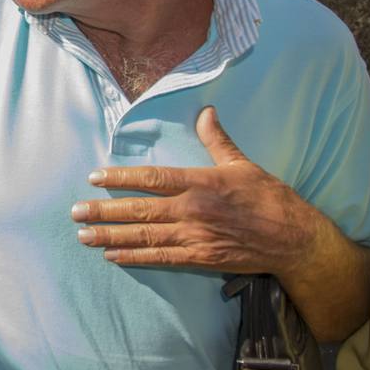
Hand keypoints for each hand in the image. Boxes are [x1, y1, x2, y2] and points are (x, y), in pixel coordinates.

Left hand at [71, 106, 330, 279]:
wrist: (295, 240)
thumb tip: (205, 111)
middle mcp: (193, 209)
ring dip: (111, 236)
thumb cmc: (270, 198)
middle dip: (104, 211)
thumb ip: (217, 140)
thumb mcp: (243, 164)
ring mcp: (195, 236)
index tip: (94, 177)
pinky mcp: (201, 258)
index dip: (120, 177)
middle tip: (75, 212)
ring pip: (144, 236)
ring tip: (83, 235)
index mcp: (201, 182)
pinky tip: (112, 255)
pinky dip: (134, 257)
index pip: (152, 178)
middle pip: (139, 209)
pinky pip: (161, 258)